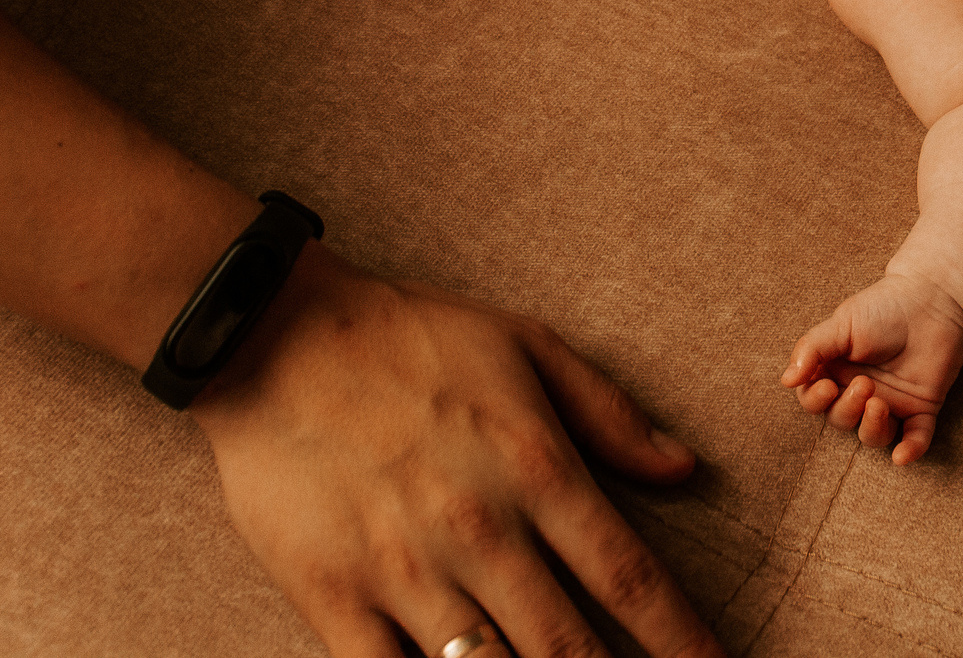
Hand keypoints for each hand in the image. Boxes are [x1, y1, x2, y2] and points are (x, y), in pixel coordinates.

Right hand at [192, 248, 720, 657]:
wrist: (275, 335)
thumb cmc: (410, 336)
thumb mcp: (528, 347)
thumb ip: (610, 414)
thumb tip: (686, 468)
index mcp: (537, 469)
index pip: (630, 580)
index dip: (684, 642)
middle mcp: (481, 531)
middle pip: (571, 651)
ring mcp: (406, 572)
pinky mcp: (334, 599)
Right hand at [778, 271, 962, 465]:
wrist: (933, 300)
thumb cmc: (884, 307)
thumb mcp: (843, 324)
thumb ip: (813, 349)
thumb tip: (787, 380)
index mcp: (836, 370)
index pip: (814, 399)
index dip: (815, 401)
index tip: (827, 386)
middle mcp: (861, 391)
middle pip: (841, 420)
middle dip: (847, 409)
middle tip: (864, 384)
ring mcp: (892, 402)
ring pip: (873, 436)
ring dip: (871, 428)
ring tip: (879, 404)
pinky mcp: (921, 408)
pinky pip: (916, 438)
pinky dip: (911, 450)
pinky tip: (902, 456)